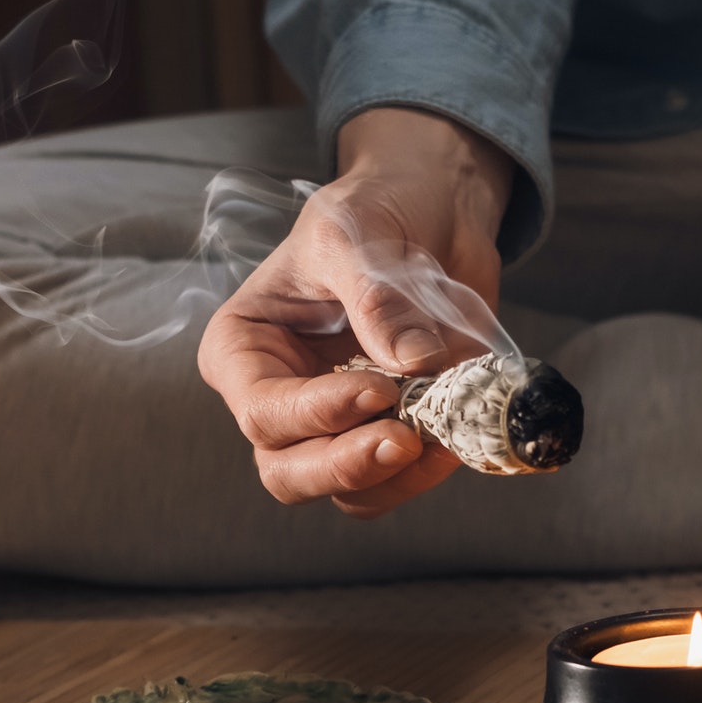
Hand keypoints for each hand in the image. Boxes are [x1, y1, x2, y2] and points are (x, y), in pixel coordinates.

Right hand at [197, 108, 513, 516]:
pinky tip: (456, 438)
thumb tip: (413, 363)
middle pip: (288, 472)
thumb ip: (376, 299)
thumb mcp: (357, 234)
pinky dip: (426, 473)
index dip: (316, 413)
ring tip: (440, 436)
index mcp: (245, 349)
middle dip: (345, 466)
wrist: (433, 212)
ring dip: (394, 477)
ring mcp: (336, 425)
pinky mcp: (388, 433)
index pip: (262, 409)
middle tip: (402, 441)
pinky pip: (397, 483)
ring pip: (345, 491)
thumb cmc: (373, 211)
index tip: (379, 388)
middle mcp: (280, 398)